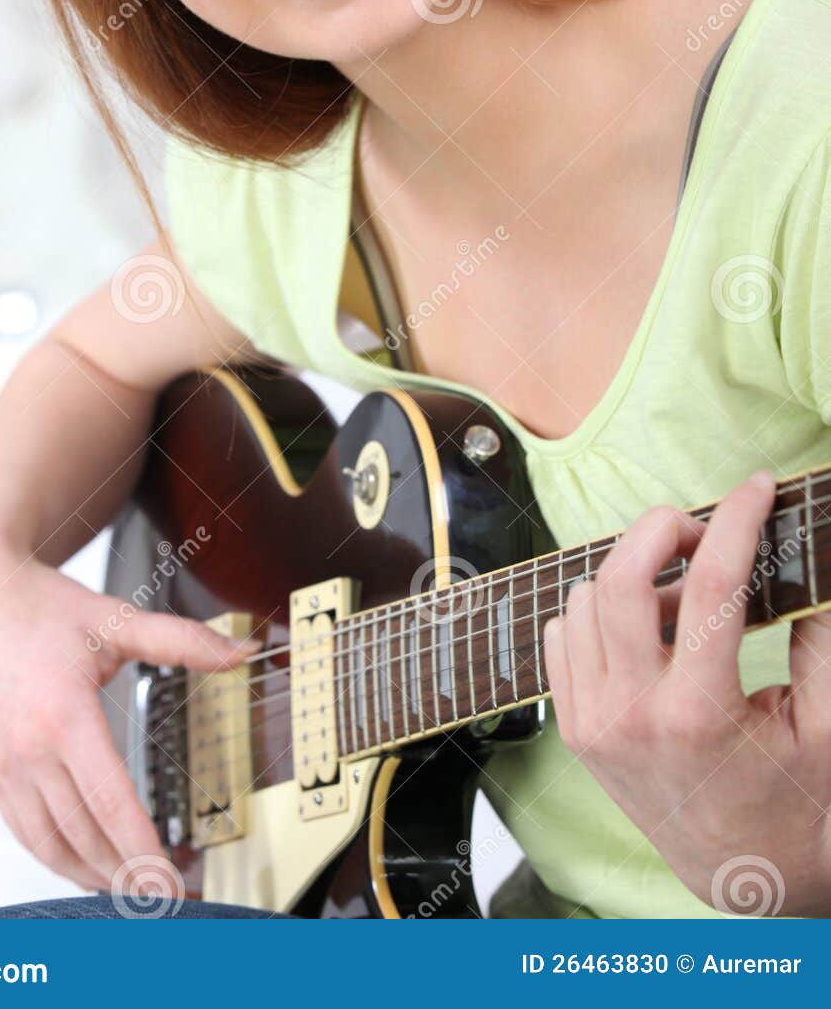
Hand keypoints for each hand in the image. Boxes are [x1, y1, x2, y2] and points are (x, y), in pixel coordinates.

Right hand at [0, 538, 260, 894]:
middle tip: (168, 896)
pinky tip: (85, 865)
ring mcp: (2, 765)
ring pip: (50, 845)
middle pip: (83, 835)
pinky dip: (57, 858)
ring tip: (133, 891)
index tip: (169, 882)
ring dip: (93, 876)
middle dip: (128, 875)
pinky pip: (24, 831)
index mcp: (63, 715)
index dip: (142, 850)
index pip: (110, 802)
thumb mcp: (116, 619)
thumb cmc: (41, 605)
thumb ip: (183, 640)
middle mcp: (27, 750)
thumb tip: (243, 650)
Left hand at [543, 469, 830, 915]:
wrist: (745, 880)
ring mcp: (594, 723)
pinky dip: (597, 611)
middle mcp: (632, 716)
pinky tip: (647, 626)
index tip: (756, 486)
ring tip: (684, 591)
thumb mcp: (827, 725)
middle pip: (619, 577)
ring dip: (632, 573)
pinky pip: (562, 635)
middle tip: (702, 531)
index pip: (710, 586)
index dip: (734, 520)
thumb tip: (818, 552)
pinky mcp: (576, 729)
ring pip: (584, 599)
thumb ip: (821, 638)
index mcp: (700, 714)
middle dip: (661, 529)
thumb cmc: (798, 805)